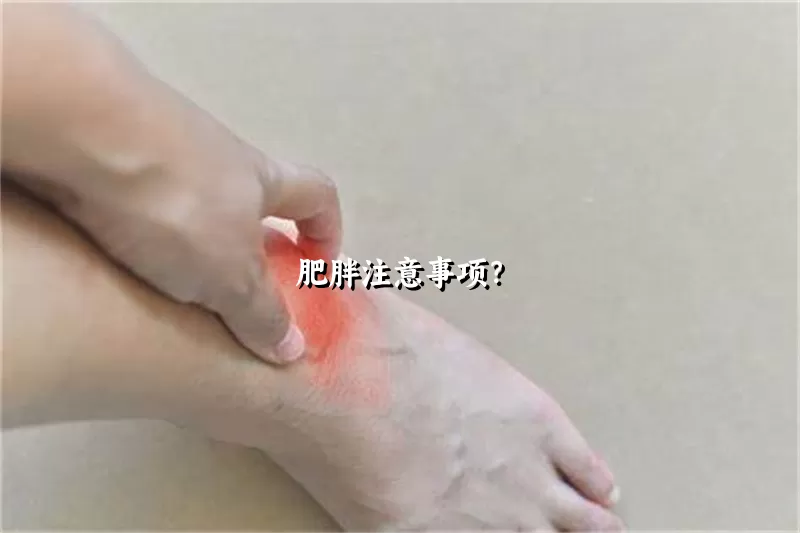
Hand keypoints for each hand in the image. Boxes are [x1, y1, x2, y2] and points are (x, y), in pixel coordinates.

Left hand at [59, 104, 340, 363]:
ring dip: (194, 229)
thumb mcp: (228, 275)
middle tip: (238, 281)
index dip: (326, 228)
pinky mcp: (109, 145)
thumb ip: (260, 311)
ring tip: (170, 275)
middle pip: (250, 192)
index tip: (320, 263)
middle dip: (252, 235)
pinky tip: (119, 248)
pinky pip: (140, 190)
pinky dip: (143, 220)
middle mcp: (217, 154)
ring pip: (192, 193)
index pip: (316, 194)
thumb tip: (291, 348)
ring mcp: (161, 143)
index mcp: (261, 179)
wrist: (82, 129)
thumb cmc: (177, 204)